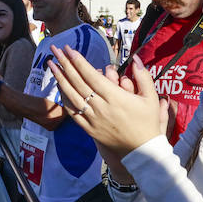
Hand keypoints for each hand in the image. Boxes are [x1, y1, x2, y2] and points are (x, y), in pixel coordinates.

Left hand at [48, 48, 163, 157]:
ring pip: (72, 96)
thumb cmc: (148, 123)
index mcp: (116, 98)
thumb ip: (143, 76)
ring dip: (60, 79)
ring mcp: (93, 119)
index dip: (79, 62)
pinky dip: (64, 98)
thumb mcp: (151, 98)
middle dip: (65, 64)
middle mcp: (101, 107)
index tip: (70, 49)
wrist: (142, 151)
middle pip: (78, 82)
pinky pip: (73, 112)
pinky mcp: (89, 129)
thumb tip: (135, 58)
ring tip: (51, 65)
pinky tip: (59, 87)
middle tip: (56, 50)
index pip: (92, 76)